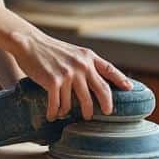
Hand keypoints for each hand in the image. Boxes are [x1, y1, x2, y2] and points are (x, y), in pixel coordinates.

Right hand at [8, 25, 133, 121]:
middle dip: (104, 105)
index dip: (121, 80)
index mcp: (88, 57)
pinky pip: (58, 105)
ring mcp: (69, 74)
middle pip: (101, 91)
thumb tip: (95, 83)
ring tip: (65, 114)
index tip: (129, 89)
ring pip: (76, 102)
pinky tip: (53, 115)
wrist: (29, 43)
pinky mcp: (54, 82)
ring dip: (70, 111)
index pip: (109, 70)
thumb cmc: (50, 50)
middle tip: (103, 113)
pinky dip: (55, 112)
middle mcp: (82, 65)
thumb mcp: (73, 52)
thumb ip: (84, 64)